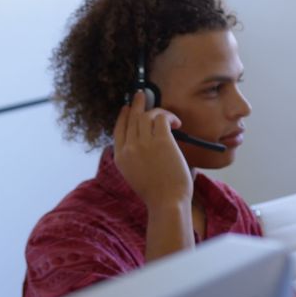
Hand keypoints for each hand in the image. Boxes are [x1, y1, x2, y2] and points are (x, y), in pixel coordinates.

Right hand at [112, 90, 192, 211]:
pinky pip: (162, 118)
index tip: (127, 108)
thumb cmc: (157, 193)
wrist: (167, 202)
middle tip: (141, 94)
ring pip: (146, 115)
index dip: (123, 116)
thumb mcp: (135, 175)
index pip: (118, 129)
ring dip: (158, 111)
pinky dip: (170, 117)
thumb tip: (144, 140)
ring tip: (168, 117)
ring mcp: (144, 143)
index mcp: (120, 158)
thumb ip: (135, 158)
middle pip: (131, 118)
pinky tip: (177, 124)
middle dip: (137, 104)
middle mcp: (129, 148)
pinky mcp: (161, 140)